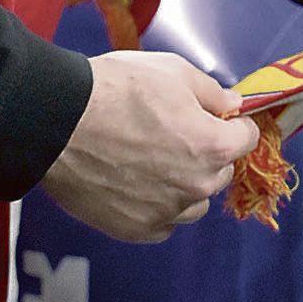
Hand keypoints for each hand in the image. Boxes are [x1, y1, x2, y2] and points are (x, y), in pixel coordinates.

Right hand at [42, 49, 258, 241]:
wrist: (56, 122)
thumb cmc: (115, 90)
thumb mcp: (173, 72)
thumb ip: (212, 93)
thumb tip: (233, 107)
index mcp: (212, 146)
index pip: (246, 138)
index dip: (233, 124)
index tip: (217, 119)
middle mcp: (196, 186)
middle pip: (220, 173)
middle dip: (207, 154)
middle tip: (173, 134)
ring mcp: (166, 212)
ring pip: (194, 203)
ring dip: (184, 185)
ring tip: (152, 162)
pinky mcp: (135, 230)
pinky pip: (163, 224)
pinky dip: (157, 208)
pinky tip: (135, 184)